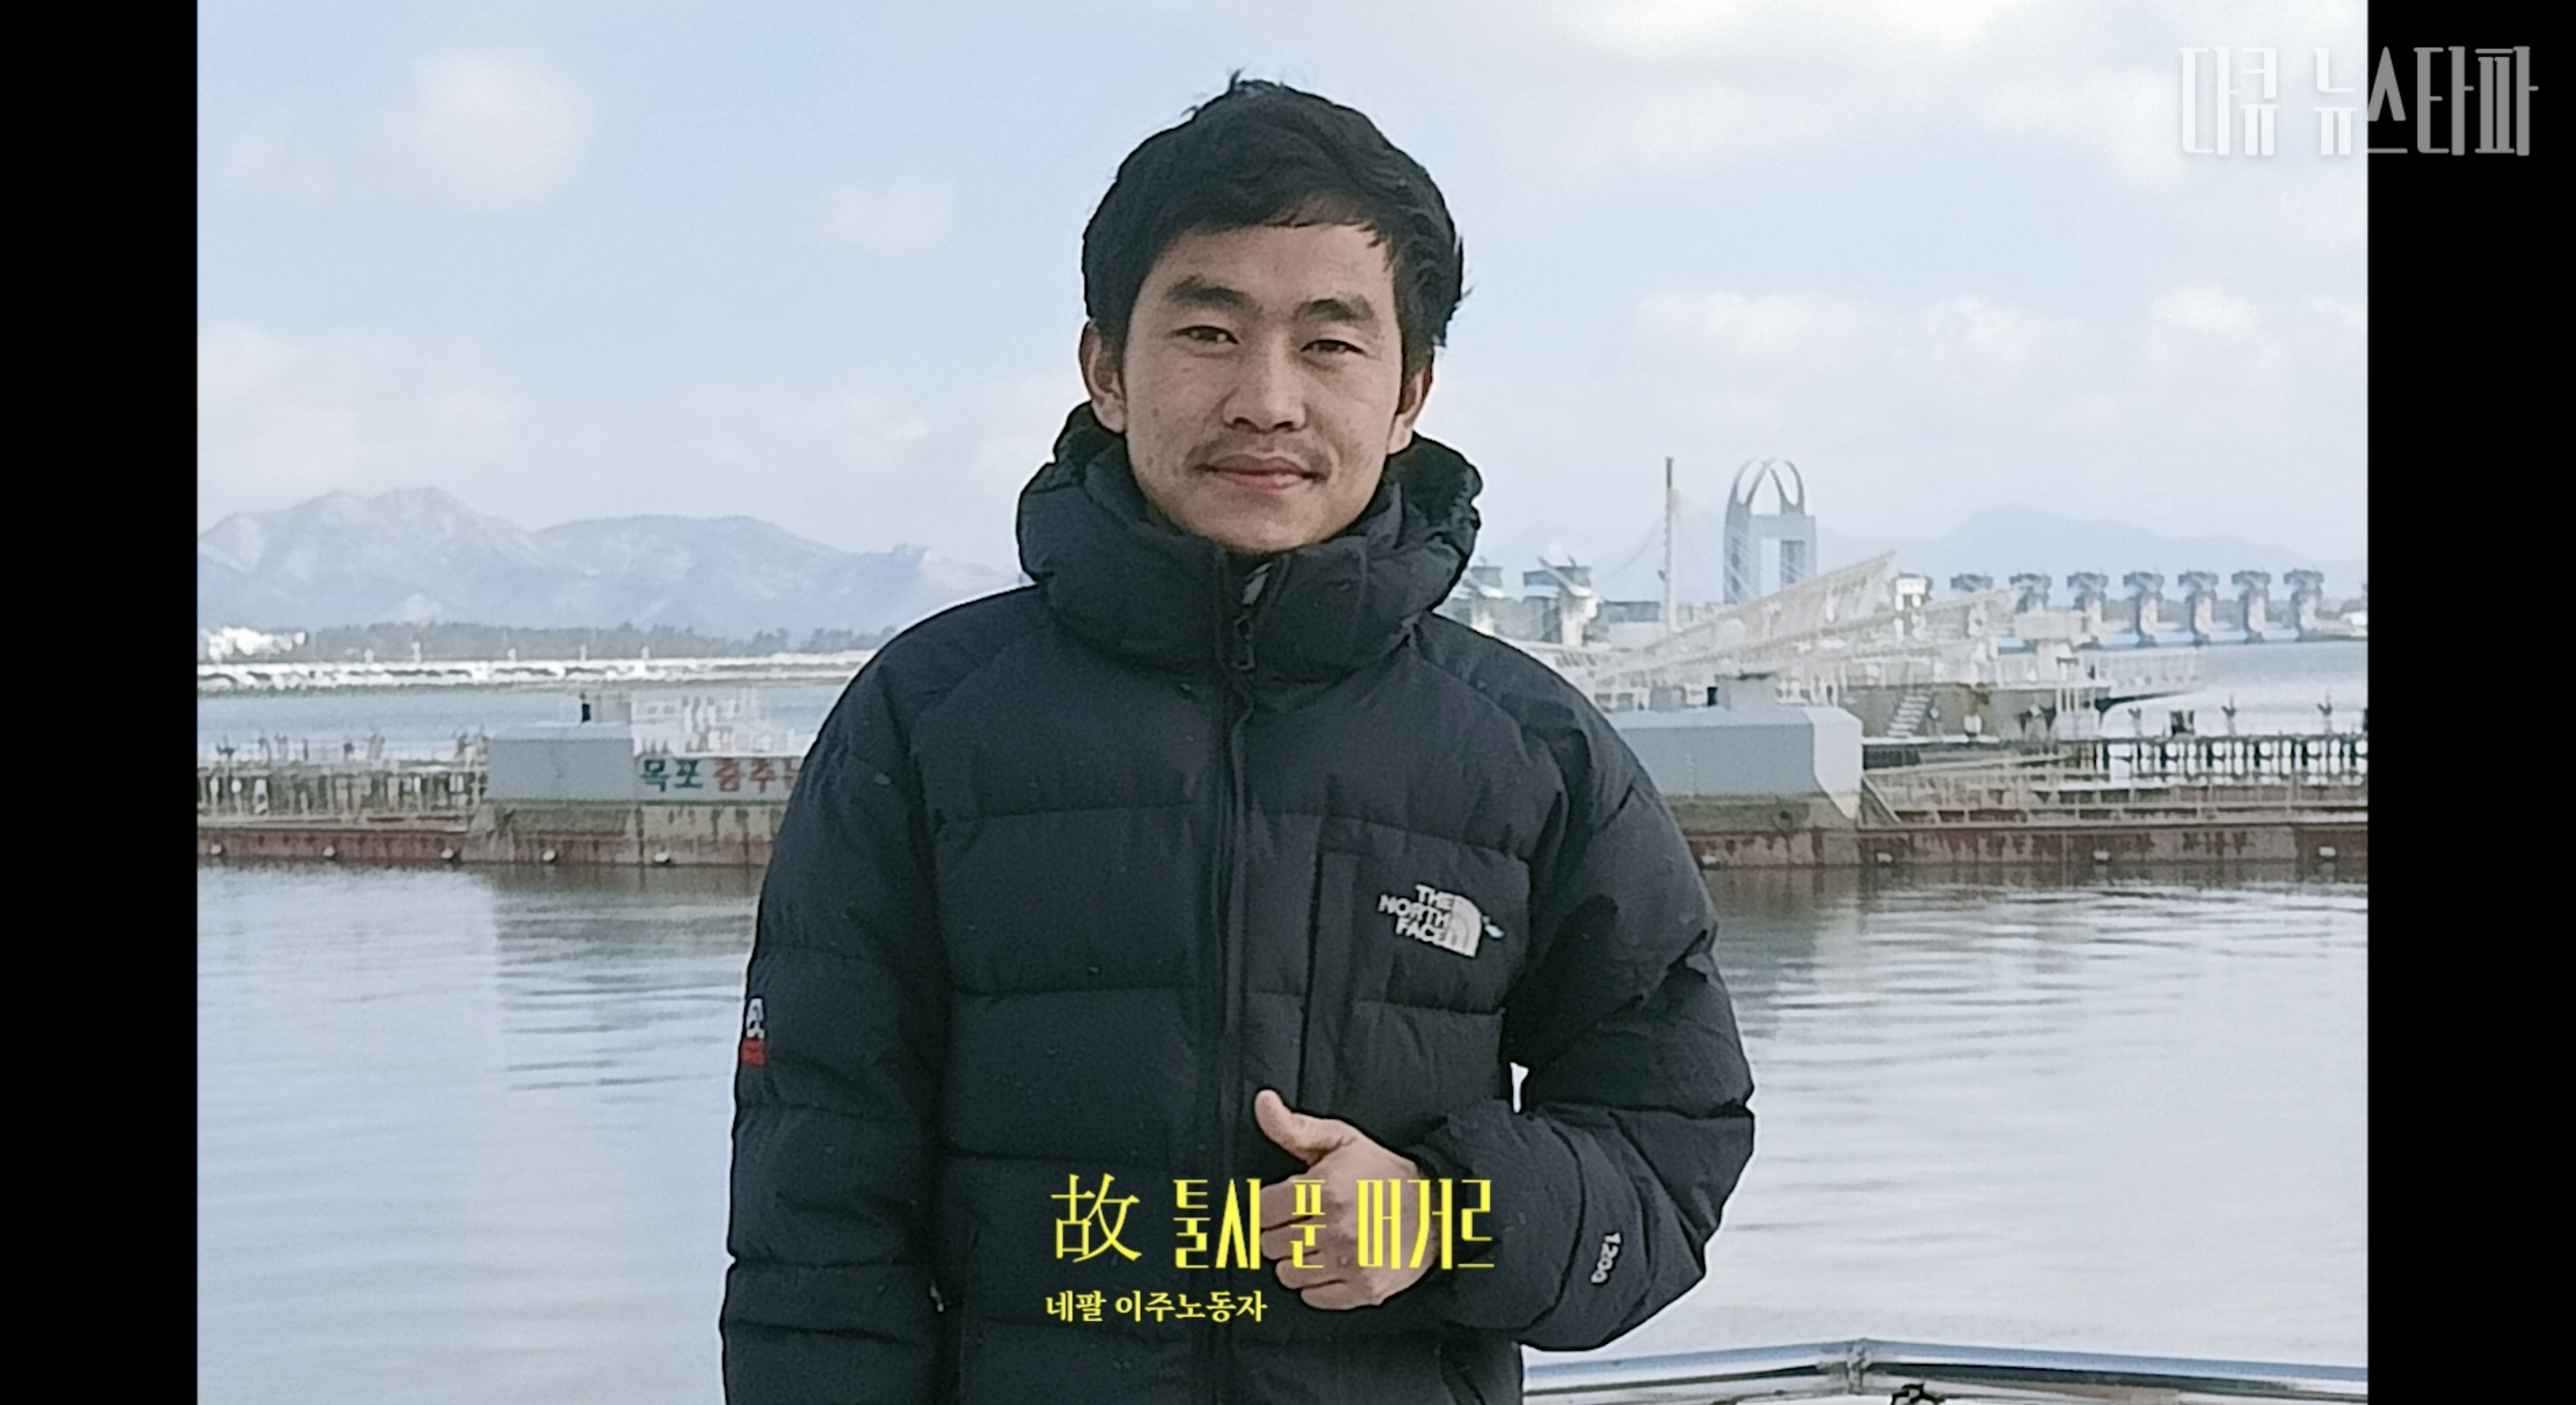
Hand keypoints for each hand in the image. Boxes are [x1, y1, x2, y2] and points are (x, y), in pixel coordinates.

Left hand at [1251, 1088, 1432, 1309]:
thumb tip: (1262, 1101)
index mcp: (1327, 1188)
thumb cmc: (1381, 1172)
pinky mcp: (1364, 1290)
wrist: (1438, 1208)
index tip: (1287, 1202)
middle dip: (1281, 1231)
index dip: (1270, 1205)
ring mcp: (1351, 1263)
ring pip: (1287, 1274)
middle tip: (1305, 1220)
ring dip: (1296, 1259)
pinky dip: (1316, 1284)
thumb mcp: (1340, 1139)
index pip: (1262, 1211)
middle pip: (1270, 1245)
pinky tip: (1333, 1263)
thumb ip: (1293, 1126)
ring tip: (1318, 1241)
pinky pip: (1312, 1297)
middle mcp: (1337, 1228)